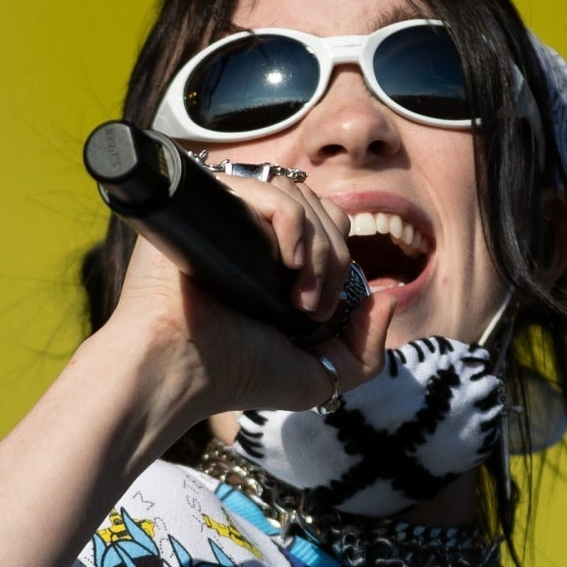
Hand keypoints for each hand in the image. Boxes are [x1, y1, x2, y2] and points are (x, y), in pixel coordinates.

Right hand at [104, 172, 395, 421]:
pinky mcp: (207, 204)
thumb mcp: (318, 377)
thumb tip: (387, 296)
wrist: (179, 369)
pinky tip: (287, 261)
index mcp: (277, 260)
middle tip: (312, 309)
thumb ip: (365, 352)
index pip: (329, 225)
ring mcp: (230, 216)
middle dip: (334, 258)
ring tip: (297, 295)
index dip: (341, 261)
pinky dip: (289, 222)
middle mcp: (253, 232)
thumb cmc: (235, 375)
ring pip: (297, 194)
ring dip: (316, 246)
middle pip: (320, 207)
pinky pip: (264, 190)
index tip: (322, 313)